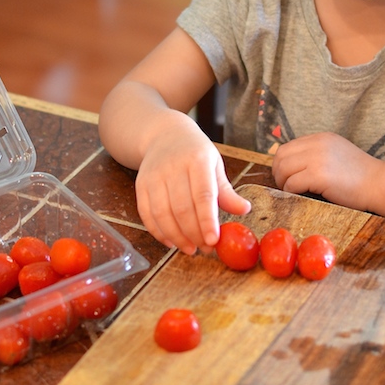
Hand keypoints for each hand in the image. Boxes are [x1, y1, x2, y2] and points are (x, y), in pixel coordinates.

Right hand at [134, 113, 250, 253]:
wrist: (164, 135)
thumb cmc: (195, 153)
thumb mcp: (215, 165)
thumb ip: (227, 191)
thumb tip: (244, 210)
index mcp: (197, 160)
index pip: (203, 195)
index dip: (207, 221)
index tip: (214, 240)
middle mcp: (173, 167)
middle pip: (182, 208)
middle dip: (194, 234)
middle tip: (206, 249)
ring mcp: (154, 176)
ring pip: (162, 214)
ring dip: (176, 237)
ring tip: (190, 249)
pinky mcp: (141, 185)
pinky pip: (146, 214)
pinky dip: (158, 232)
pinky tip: (171, 242)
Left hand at [272, 133, 376, 209]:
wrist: (379, 184)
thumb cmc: (360, 176)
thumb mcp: (337, 154)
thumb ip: (317, 154)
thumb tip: (292, 166)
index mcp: (322, 138)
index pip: (288, 147)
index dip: (282, 163)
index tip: (286, 176)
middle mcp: (318, 144)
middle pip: (281, 156)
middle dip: (278, 173)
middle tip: (284, 186)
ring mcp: (318, 158)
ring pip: (283, 169)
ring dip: (283, 183)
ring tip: (291, 191)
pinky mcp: (319, 175)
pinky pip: (292, 183)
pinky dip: (291, 191)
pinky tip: (300, 195)